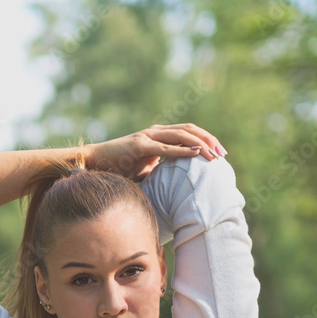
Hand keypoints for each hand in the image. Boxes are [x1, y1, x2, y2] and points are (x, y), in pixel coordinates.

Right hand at [84, 123, 226, 181]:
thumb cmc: (118, 169)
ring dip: (200, 144)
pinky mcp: (139, 145)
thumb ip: (160, 171)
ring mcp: (148, 136)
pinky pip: (165, 147)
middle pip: (190, 130)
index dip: (205, 141)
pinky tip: (195, 153)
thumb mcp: (145, 170)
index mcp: (159, 136)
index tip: (219, 155)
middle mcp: (156, 132)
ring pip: (181, 135)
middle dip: (209, 141)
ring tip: (213, 154)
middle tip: (222, 154)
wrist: (94, 163)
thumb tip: (175, 186)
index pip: (188, 134)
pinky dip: (181, 150)